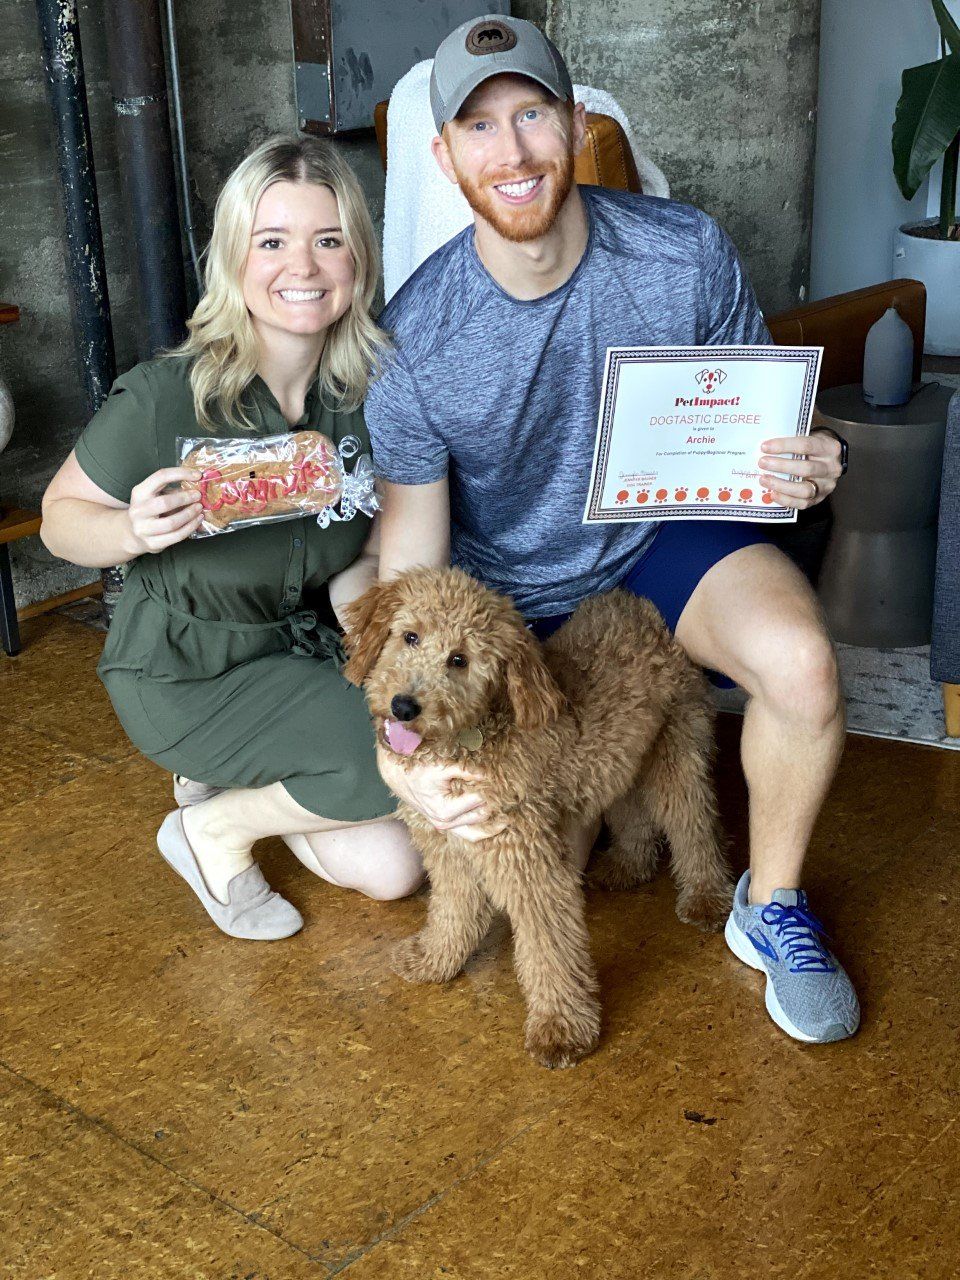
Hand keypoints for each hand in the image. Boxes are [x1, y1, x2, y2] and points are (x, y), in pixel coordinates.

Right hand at [125, 467, 203, 554]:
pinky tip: (197, 521)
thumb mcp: (155, 495)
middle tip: (198, 496)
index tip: (198, 475)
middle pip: (165, 502)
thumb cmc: (150, 510)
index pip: (160, 477)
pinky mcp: (151, 543)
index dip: (181, 473)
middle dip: (185, 498)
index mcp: (139, 492)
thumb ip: (173, 490)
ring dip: (190, 515)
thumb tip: (197, 486)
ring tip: (200, 509)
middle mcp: (138, 510)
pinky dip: (190, 528)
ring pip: (172, 523)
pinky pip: (176, 536)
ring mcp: (143, 529)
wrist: (133, 533)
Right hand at [376, 747, 506, 842]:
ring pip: (475, 833)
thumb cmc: (419, 770)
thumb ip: (465, 771)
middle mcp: (445, 822)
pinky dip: (482, 831)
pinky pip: (468, 834)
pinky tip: (495, 823)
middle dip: (497, 809)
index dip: (493, 793)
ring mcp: (445, 826)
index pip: (479, 802)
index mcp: (445, 810)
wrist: (399, 778)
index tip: (507, 785)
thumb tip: (487, 775)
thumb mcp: (441, 767)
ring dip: (493, 826)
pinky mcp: (445, 826)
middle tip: (514, 798)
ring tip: (509, 817)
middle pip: (480, 818)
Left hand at [757, 431, 843, 509]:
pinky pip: (802, 503)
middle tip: (762, 463)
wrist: (829, 460)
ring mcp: (827, 485)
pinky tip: (773, 494)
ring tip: (764, 480)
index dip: (784, 446)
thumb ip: (794, 436)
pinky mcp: (819, 498)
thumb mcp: (810, 436)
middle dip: (781, 466)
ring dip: (781, 485)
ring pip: (804, 489)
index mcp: (829, 448)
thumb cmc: (814, 447)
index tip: (765, 446)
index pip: (806, 445)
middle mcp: (831, 468)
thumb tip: (768, 439)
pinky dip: (786, 500)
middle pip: (805, 468)